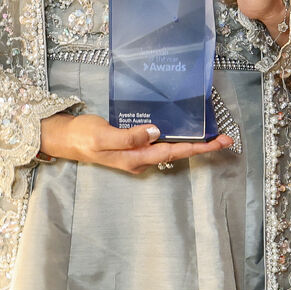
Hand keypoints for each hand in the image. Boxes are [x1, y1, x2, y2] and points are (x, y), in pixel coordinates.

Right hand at [39, 112, 230, 172]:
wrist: (65, 138)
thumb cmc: (82, 136)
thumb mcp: (103, 135)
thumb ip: (129, 136)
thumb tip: (156, 132)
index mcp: (135, 158)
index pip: (173, 152)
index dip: (198, 148)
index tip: (218, 143)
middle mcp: (139, 158)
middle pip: (177, 152)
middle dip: (202, 147)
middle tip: (225, 138)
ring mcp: (136, 154)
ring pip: (170, 148)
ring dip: (191, 142)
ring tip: (212, 135)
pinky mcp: (133, 146)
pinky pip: (160, 143)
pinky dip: (176, 137)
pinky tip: (183, 130)